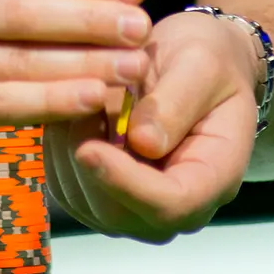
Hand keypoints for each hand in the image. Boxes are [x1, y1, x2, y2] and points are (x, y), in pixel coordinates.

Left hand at [45, 7, 258, 241]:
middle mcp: (179, 206)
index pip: (173, 204)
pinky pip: (68, 187)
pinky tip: (70, 112)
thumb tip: (143, 143)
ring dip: (67, 150)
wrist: (195, 66)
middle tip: (80, 99)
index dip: (127, 183)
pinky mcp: (105, 196)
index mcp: (216, 176)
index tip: (89, 148)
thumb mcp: (201, 63)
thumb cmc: (208, 60)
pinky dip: (58, 150)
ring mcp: (140, 207)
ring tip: (81, 96)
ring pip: (85, 202)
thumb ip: (177, 102)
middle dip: (88, 159)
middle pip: (120, 213)